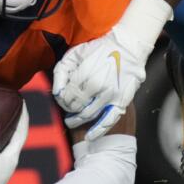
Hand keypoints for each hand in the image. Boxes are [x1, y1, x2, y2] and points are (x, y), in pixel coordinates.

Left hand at [52, 0, 171, 140]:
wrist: (127, 47)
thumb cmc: (99, 48)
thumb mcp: (75, 54)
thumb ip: (62, 72)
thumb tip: (56, 91)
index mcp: (85, 75)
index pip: (66, 96)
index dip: (61, 99)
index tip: (61, 97)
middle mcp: (98, 88)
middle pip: (76, 106)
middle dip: (68, 108)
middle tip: (66, 107)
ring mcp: (110, 96)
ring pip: (88, 115)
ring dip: (77, 120)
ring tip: (71, 121)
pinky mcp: (121, 101)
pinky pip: (108, 121)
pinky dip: (98, 131)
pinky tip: (90, 137)